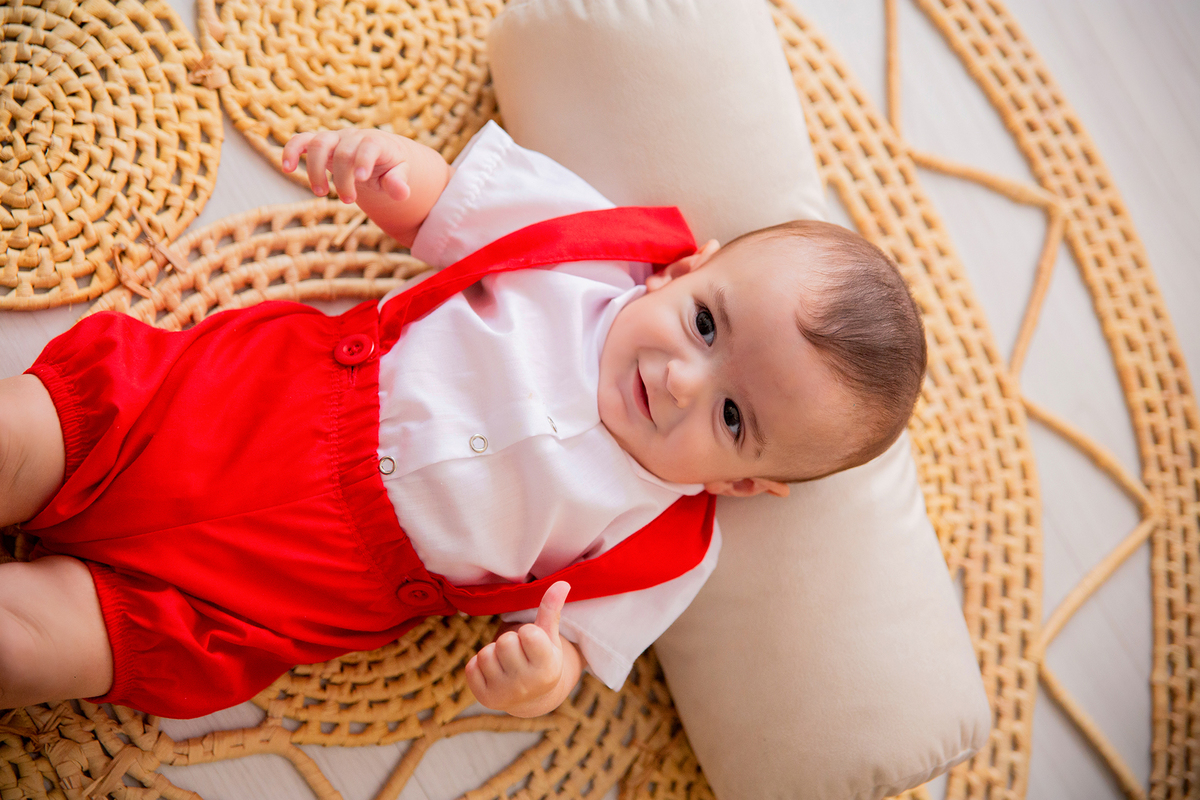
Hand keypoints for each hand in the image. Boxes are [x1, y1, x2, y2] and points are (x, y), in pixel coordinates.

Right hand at [281, 129, 412, 204]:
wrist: (380, 153)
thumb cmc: (391, 166)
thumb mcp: (401, 174)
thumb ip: (400, 182)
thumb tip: (401, 192)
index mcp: (377, 142)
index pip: (368, 146)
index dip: (363, 160)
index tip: (360, 179)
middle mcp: (354, 136)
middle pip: (343, 151)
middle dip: (343, 178)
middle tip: (348, 201)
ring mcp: (335, 139)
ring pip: (318, 144)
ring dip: (315, 169)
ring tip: (321, 193)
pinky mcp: (320, 144)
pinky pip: (301, 141)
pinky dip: (291, 150)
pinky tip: (288, 168)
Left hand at [466, 581, 574, 716]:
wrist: (532, 697)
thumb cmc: (543, 659)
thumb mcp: (550, 638)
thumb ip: (552, 610)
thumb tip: (562, 583)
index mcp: (546, 668)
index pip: (527, 634)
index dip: (527, 633)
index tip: (532, 644)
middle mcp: (525, 684)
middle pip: (504, 642)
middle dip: (509, 642)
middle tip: (518, 653)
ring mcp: (504, 693)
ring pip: (485, 654)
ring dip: (493, 654)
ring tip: (506, 663)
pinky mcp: (484, 697)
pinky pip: (471, 667)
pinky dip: (479, 666)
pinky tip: (493, 673)